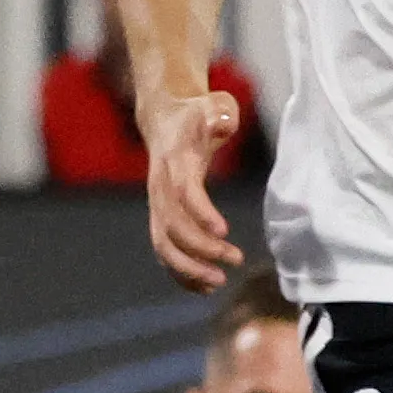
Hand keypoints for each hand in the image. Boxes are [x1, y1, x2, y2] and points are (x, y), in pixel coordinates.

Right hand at [140, 81, 243, 289]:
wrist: (165, 121)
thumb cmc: (197, 115)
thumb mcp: (213, 105)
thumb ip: (219, 113)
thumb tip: (223, 121)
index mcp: (175, 162)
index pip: (184, 192)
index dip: (202, 213)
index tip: (225, 231)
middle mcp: (160, 187)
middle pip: (173, 226)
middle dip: (201, 249)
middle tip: (235, 260)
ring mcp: (156, 205)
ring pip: (163, 245)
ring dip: (188, 269)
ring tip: (219, 282)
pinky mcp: (160, 218)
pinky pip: (164, 252)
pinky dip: (181, 273)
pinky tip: (205, 287)